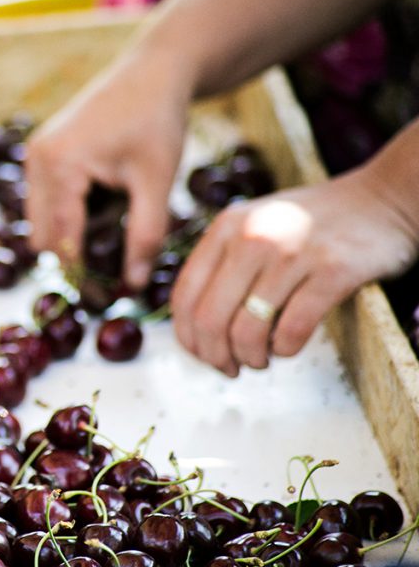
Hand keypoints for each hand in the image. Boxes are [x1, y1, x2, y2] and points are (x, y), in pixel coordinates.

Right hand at [26, 53, 193, 287]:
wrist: (153, 72)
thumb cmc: (157, 121)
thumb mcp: (156, 182)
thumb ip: (145, 235)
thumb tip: (133, 285)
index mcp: (59, 165)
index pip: (62, 240)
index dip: (82, 275)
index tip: (105, 301)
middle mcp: (36, 161)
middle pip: (43, 237)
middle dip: (73, 259)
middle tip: (113, 276)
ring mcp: (34, 156)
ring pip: (41, 223)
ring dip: (71, 237)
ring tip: (115, 234)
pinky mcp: (41, 155)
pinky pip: (45, 204)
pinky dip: (69, 217)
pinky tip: (105, 208)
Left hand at [171, 169, 417, 375]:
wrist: (381, 199)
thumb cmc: (310, 225)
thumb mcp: (253, 226)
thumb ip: (221, 264)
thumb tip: (194, 330)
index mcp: (226, 228)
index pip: (184, 296)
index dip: (188, 337)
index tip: (203, 355)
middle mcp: (253, 237)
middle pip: (210, 319)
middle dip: (215, 356)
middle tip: (231, 368)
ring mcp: (293, 253)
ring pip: (248, 330)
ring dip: (251, 358)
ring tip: (261, 359)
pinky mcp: (333, 271)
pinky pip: (291, 330)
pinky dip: (284, 350)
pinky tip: (287, 346)